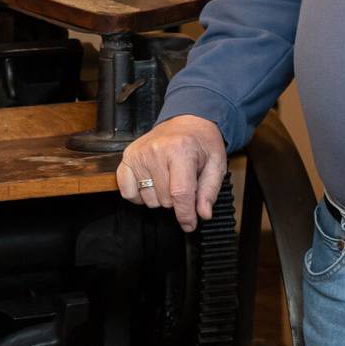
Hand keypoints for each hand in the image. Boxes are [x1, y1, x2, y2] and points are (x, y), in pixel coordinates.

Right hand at [115, 114, 226, 231]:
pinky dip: (140, 194)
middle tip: (183, 182)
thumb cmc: (201, 142)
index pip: (180, 194)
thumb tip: (203, 213)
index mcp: (181, 150)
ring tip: (169, 178)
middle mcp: (157, 151)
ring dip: (160, 197)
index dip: (186, 214)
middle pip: (165, 200)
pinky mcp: (128, 157)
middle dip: (177, 200)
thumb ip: (209, 190)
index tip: (189, 224)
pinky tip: (152, 183)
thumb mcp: (216, 163)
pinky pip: (128, 192)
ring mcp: (139, 154)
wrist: (187, 121)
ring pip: (148, 199)